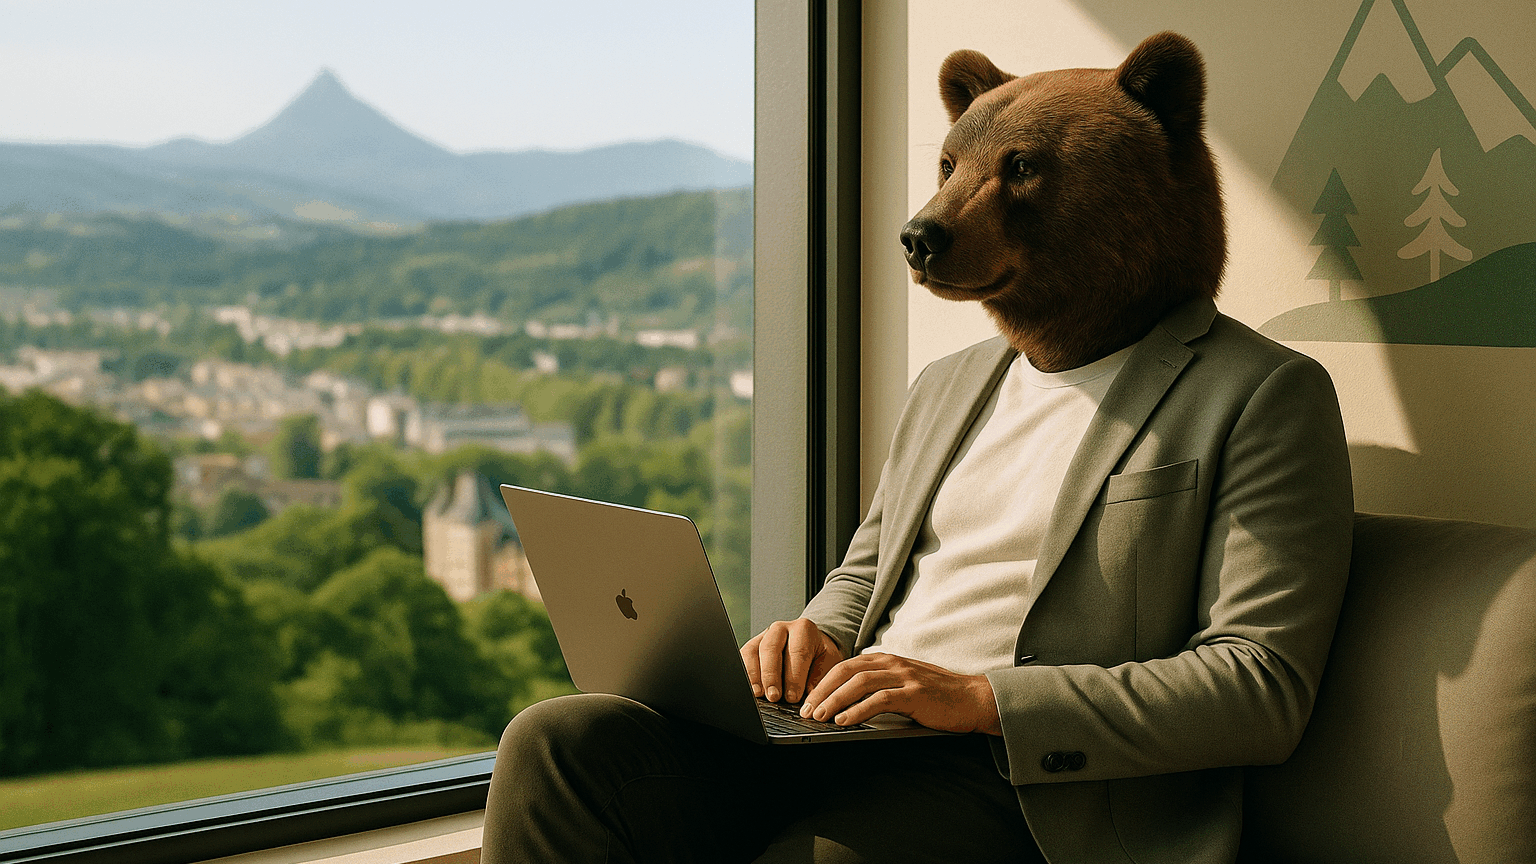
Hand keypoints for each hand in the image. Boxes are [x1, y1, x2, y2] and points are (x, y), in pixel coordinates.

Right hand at [740, 618, 843, 703]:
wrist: (811, 646)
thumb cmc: (820, 657)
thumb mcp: (828, 663)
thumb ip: (820, 676)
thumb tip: (808, 695)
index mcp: (803, 629)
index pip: (797, 651)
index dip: (794, 676)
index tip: (793, 697)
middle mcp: (781, 628)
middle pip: (771, 648)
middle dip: (771, 675)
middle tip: (774, 696)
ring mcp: (764, 635)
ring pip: (753, 651)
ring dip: (755, 674)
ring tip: (759, 694)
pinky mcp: (752, 645)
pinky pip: (744, 656)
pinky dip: (746, 673)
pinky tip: (751, 688)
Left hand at [800, 652, 1001, 735]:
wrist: (973, 698)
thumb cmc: (938, 695)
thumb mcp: (904, 683)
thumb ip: (880, 685)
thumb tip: (847, 701)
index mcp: (887, 659)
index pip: (845, 666)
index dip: (823, 682)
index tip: (808, 699)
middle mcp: (892, 663)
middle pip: (846, 671)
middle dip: (822, 691)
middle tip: (805, 710)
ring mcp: (904, 676)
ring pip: (859, 684)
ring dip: (834, 700)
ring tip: (819, 717)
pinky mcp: (914, 693)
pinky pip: (879, 700)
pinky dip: (857, 710)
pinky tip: (844, 721)